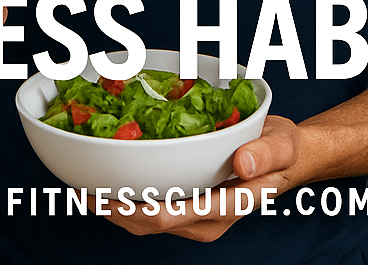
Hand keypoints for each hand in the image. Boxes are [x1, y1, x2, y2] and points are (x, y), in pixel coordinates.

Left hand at [90, 115, 302, 241]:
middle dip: (111, 209)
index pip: (169, 215)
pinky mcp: (191, 205)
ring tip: (83, 186)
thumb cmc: (284, 151)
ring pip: (146, 221)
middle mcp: (206, 218)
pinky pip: (153, 209)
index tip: (102, 193)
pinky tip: (111, 180)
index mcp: (225, 207)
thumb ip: (266, 154)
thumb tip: (243, 162)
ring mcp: (196, 215)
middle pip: (147, 223)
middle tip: (78, 188)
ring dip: (114, 207)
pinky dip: (128, 198)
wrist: (289, 158)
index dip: (130, 208)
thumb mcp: (283, 146)